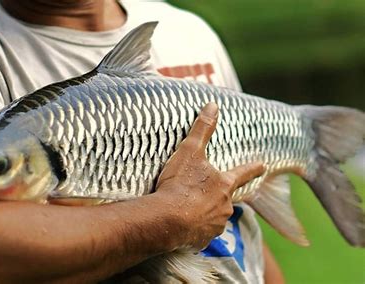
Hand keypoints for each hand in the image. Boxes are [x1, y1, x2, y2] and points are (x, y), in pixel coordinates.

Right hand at [154, 102, 264, 249]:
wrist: (167, 218)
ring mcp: (215, 225)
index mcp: (224, 185)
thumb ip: (202, 129)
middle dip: (219, 196)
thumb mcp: (190, 151)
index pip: (243, 174)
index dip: (253, 168)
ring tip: (188, 209)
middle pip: (227, 199)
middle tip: (205, 194)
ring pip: (215, 217)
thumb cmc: (180, 184)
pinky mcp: (202, 239)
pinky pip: (201, 233)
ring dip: (206, 213)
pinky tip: (183, 224)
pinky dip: (195, 229)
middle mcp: (224, 206)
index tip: (264, 166)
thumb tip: (213, 105)